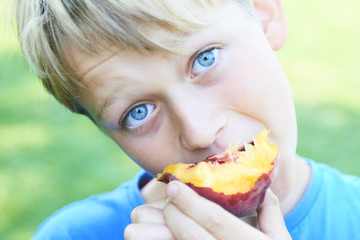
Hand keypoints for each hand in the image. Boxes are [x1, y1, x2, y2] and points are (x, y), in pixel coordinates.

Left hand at [125, 181, 290, 239]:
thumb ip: (271, 215)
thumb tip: (263, 187)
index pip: (215, 220)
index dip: (191, 202)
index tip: (174, 186)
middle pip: (192, 235)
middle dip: (174, 215)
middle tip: (167, 201)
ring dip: (158, 236)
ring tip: (143, 223)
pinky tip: (152, 237)